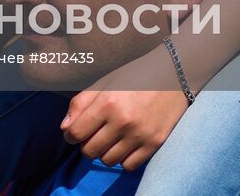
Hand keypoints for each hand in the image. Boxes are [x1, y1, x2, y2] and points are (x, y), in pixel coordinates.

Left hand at [60, 45, 188, 170]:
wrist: (173, 75)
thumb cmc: (135, 76)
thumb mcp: (104, 82)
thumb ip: (81, 103)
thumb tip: (65, 128)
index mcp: (107, 103)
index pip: (76, 133)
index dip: (70, 135)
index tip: (73, 133)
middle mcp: (123, 121)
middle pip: (90, 150)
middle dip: (86, 145)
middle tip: (92, 136)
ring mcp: (140, 135)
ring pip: (108, 160)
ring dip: (104, 152)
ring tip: (109, 139)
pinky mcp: (155, 143)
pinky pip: (129, 165)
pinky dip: (123, 158)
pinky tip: (124, 145)